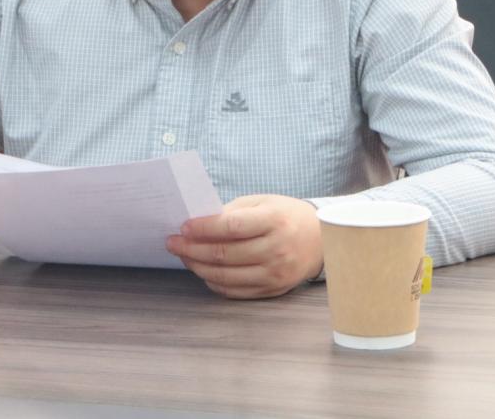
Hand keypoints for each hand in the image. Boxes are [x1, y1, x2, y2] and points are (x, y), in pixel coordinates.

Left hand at [166, 194, 322, 298]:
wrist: (320, 239)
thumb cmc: (285, 215)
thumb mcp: (261, 203)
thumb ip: (231, 212)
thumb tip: (197, 224)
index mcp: (274, 221)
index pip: (231, 227)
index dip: (203, 228)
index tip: (183, 227)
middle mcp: (277, 249)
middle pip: (224, 254)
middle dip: (192, 249)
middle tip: (173, 243)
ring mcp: (276, 273)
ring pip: (226, 276)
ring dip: (198, 267)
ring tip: (184, 257)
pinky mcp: (273, 289)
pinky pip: (235, 291)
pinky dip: (214, 282)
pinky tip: (203, 271)